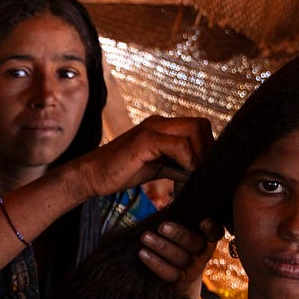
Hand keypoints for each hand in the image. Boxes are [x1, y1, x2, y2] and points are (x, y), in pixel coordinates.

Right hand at [75, 116, 211, 198]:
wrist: (91, 175)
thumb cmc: (120, 172)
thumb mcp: (157, 167)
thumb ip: (177, 166)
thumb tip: (201, 174)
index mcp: (162, 126)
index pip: (199, 127)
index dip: (206, 147)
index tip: (202, 169)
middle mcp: (158, 122)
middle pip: (201, 125)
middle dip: (207, 150)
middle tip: (200, 172)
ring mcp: (151, 128)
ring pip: (194, 130)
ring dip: (199, 155)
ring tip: (192, 176)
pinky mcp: (145, 140)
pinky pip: (179, 145)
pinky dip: (187, 161)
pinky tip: (182, 177)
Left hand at [138, 219, 222, 298]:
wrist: (180, 276)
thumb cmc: (179, 242)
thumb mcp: (184, 228)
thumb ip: (182, 214)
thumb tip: (174, 191)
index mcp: (208, 237)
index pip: (215, 232)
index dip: (211, 228)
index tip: (204, 222)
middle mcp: (203, 253)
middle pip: (194, 243)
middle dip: (177, 234)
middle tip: (161, 226)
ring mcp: (193, 268)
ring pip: (179, 257)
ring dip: (161, 246)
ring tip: (145, 237)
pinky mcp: (181, 281)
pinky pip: (169, 273)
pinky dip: (155, 263)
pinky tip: (142, 253)